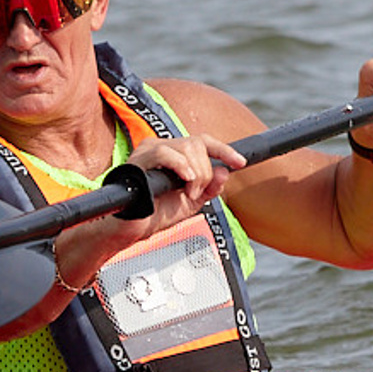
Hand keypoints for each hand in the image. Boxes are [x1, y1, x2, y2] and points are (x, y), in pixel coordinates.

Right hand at [53, 132, 241, 288]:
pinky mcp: (138, 160)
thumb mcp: (190, 203)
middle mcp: (160, 147)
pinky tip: (186, 182)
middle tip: (195, 194)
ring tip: (186, 194)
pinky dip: (182, 167)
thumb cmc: (155, 215)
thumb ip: (209, 188)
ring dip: (196, 174)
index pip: (202, 141)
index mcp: (172, 154)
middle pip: (198, 143)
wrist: (130, 230)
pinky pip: (166, 153)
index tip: (242, 162)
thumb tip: (224, 172)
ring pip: (187, 146)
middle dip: (206, 172)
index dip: (224, 149)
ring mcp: (148, 151)